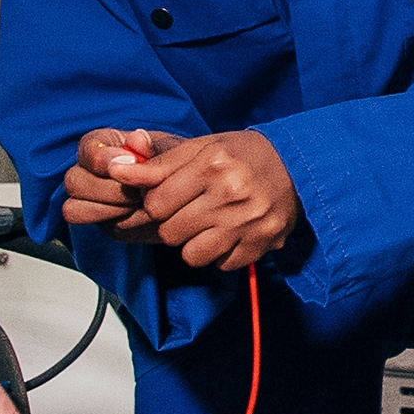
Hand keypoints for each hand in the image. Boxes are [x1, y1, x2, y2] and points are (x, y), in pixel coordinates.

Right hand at [61, 128, 174, 231]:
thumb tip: (136, 138)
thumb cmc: (176, 166)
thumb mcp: (170, 152)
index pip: (88, 150)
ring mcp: (88, 197)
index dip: (106, 160)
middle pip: (75, 182)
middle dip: (110, 190)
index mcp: (103, 144)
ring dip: (108, 208)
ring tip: (140, 204)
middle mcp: (87, 170)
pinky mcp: (97, 219)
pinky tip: (137, 217)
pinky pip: (87, 225)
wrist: (187, 197)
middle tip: (141, 192)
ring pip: (73, 208)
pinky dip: (111, 222)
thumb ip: (153, 147)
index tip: (133, 163)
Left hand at [122, 128, 300, 272]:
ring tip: (208, 224)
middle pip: (170, 232)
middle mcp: (231, 193)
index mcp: (213, 164)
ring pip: (192, 255)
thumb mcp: (201, 148)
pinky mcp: (261, 243)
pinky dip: (220, 254)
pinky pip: (221, 264)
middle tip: (190, 210)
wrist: (297, 166)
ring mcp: (248, 222)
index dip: (157, 203)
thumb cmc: (242, 155)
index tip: (170, 196)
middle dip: (173, 224)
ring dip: (193, 244)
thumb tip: (115, 171)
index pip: (155, 203)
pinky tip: (229, 233)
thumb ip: (159, 164)